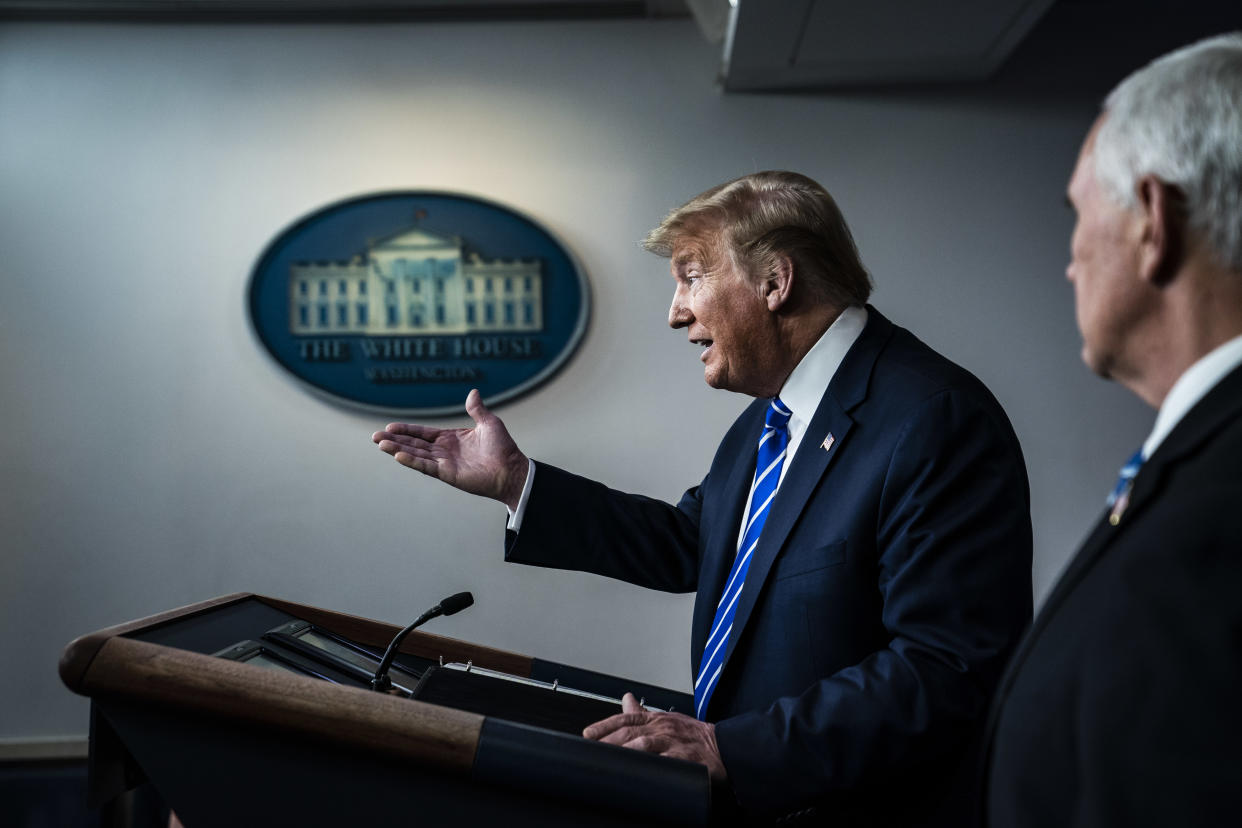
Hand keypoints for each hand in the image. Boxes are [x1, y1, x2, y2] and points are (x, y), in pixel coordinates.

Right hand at [372, 389, 528, 508]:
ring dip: (397, 449)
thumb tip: (473, 392)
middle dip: (394, 440)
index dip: (406, 430)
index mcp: (451, 439)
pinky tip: (397, 455)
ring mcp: (444, 463)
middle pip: (414, 444)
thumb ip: (477, 409)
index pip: (423, 434)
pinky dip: (412, 461)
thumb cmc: (503, 448)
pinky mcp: (448, 474)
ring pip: (415, 455)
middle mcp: (444, 451)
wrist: (512, 469)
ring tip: (379, 444)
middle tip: (374, 437)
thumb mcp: (489, 423)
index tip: (389, 427)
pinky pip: (426, 466)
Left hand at [583, 692, 726, 780]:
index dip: (604, 725)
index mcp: (656, 718)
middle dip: (609, 739)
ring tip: (612, 757)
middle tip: (593, 747)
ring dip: (627, 749)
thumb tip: (625, 699)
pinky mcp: (686, 758)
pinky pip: (668, 760)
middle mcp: (662, 727)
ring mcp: (674, 742)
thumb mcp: (666, 718)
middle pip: (630, 730)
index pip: (625, 718)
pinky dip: (656, 763)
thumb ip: (643, 711)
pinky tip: (644, 768)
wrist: (723, 745)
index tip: (588, 734)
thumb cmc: (693, 734)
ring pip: (646, 743)